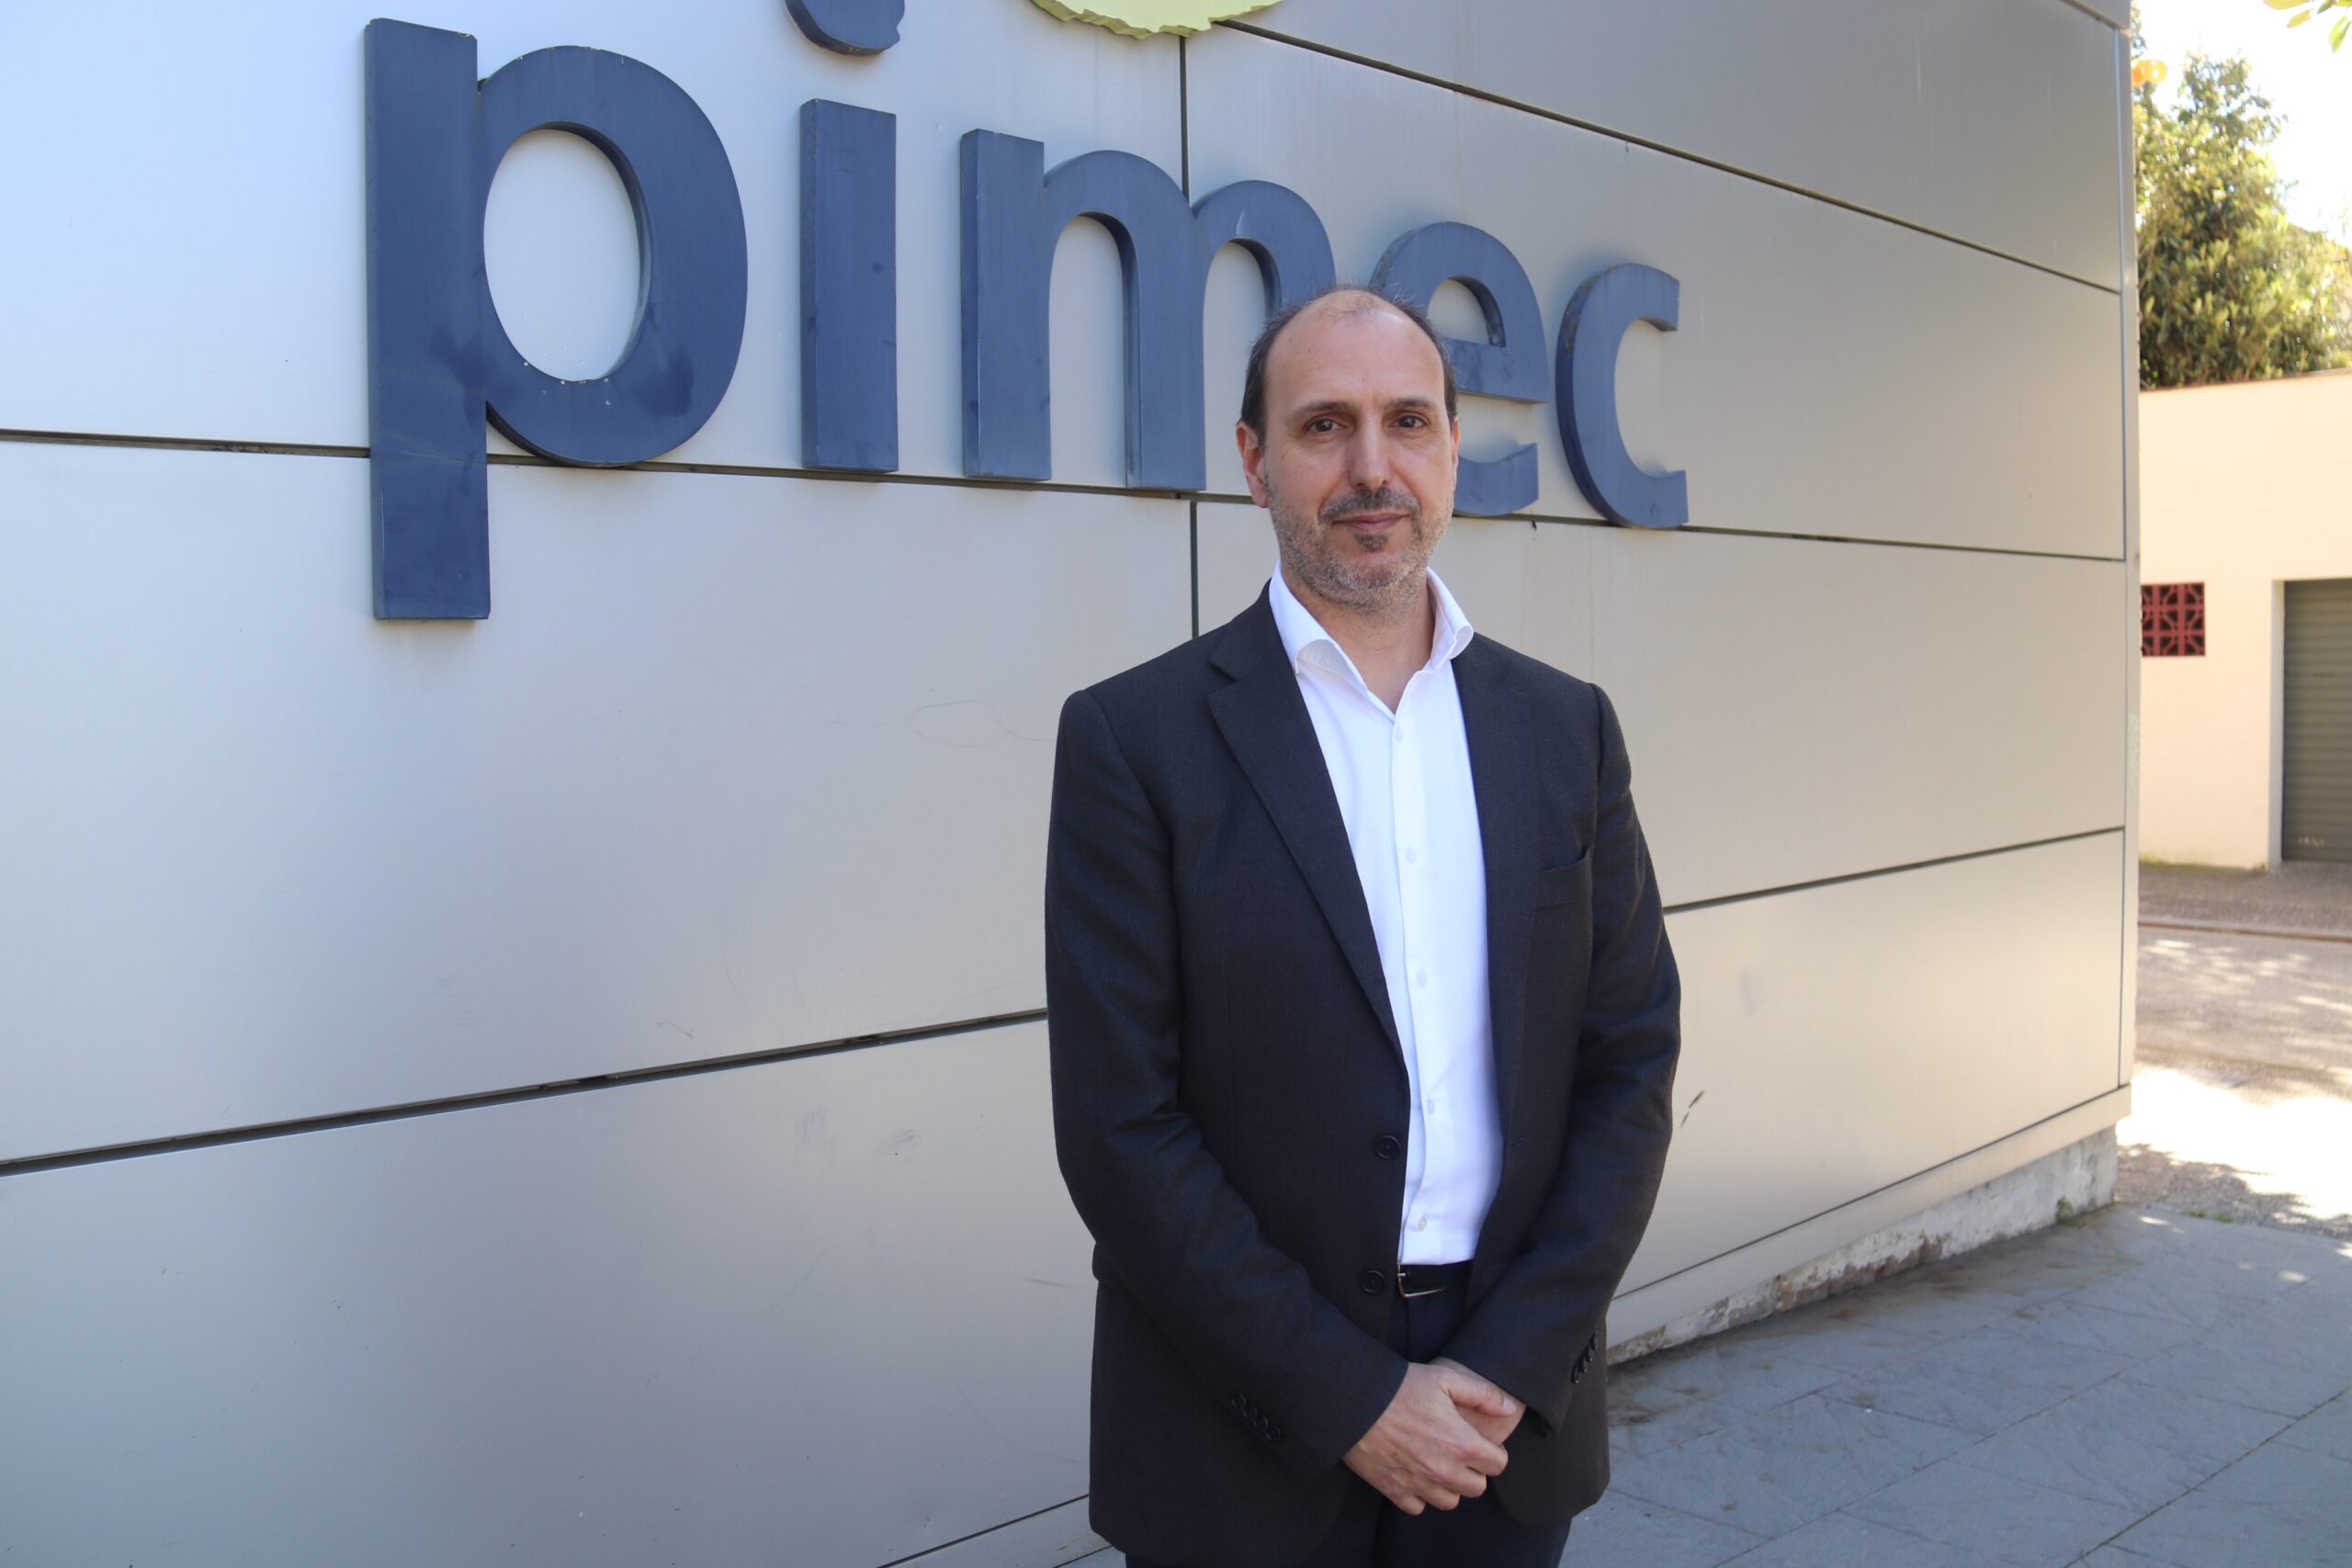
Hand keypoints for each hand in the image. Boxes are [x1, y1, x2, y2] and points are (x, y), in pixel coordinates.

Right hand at [1341, 1362, 1514, 1513]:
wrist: (1355, 1401)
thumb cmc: (1400, 1386)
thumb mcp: (1445, 1379)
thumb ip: (1482, 1395)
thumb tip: (1508, 1409)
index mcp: (1462, 1444)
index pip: (1497, 1465)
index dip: (1492, 1452)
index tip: (1480, 1442)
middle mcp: (1444, 1470)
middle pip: (1476, 1488)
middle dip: (1474, 1471)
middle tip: (1460, 1452)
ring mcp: (1418, 1483)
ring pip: (1450, 1501)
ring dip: (1449, 1486)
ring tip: (1438, 1464)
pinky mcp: (1394, 1490)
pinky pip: (1418, 1507)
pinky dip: (1420, 1494)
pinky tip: (1415, 1473)